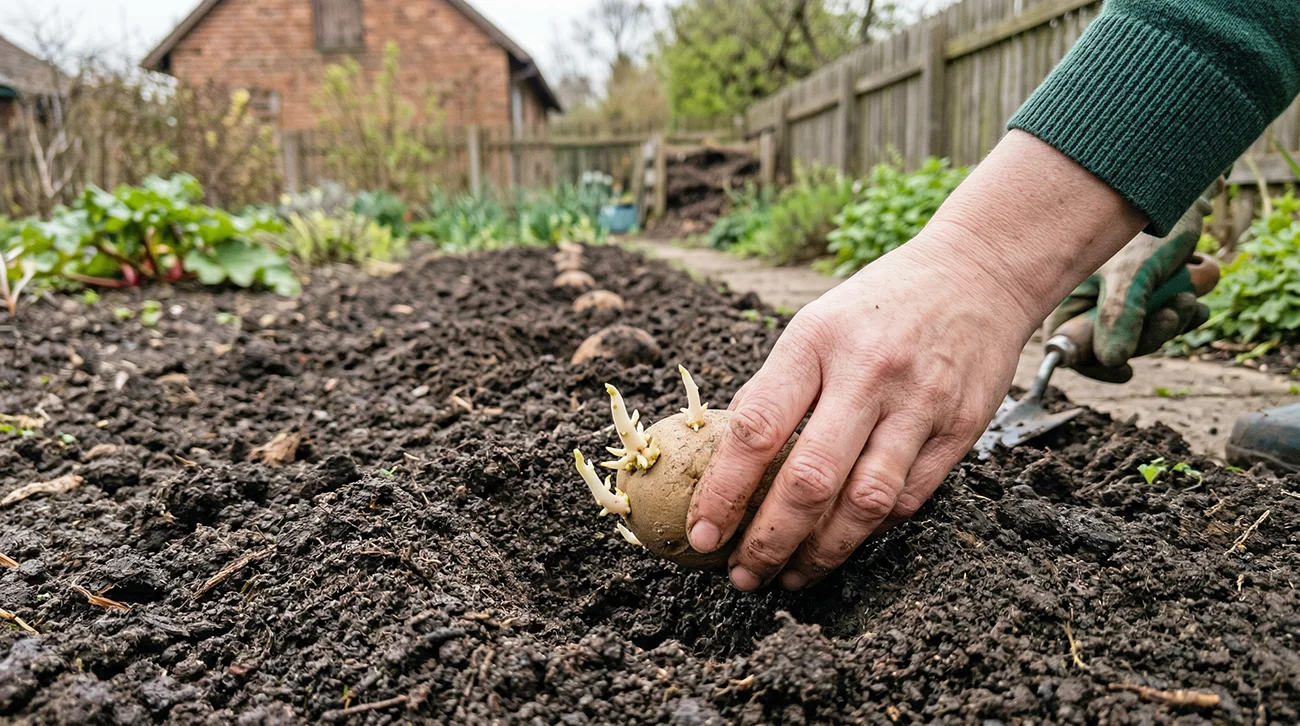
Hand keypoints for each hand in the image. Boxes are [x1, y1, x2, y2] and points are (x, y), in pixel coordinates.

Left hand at [685, 130, 1150, 590]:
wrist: (978, 270)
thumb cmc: (877, 306)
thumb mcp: (813, 326)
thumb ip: (777, 392)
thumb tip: (728, 471)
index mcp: (814, 342)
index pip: (756, 429)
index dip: (723, 492)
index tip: (701, 536)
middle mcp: (867, 374)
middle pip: (810, 480)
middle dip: (768, 541)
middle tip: (742, 576)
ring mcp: (918, 404)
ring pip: (863, 504)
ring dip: (820, 553)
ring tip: (789, 577)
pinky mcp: (959, 428)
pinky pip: (907, 500)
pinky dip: (869, 530)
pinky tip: (842, 542)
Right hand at [1044, 178, 1223, 381]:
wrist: (1177, 181)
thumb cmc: (1144, 221)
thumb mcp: (1131, 271)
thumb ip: (1120, 317)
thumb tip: (1113, 362)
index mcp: (1066, 293)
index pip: (1070, 347)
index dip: (1096, 365)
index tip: (1126, 372)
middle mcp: (1089, 296)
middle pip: (1114, 345)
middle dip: (1149, 336)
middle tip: (1173, 315)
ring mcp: (1121, 293)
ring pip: (1145, 333)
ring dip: (1172, 322)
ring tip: (1189, 299)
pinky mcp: (1149, 287)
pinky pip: (1166, 316)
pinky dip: (1184, 311)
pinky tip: (1194, 295)